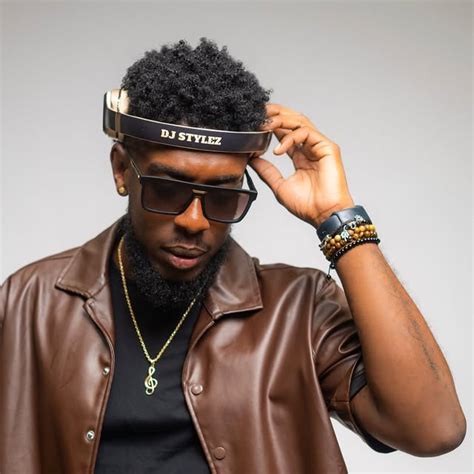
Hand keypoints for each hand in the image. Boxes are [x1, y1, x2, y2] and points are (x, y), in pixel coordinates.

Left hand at [249, 103, 354, 227]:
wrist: (324, 215)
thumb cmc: (307, 205)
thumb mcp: (279, 186)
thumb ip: (267, 171)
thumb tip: (252, 160)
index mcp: (301, 156)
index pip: (285, 132)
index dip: (271, 124)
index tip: (255, 123)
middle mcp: (310, 148)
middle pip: (293, 121)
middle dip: (276, 114)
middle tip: (259, 112)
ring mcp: (319, 146)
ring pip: (300, 122)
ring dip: (280, 120)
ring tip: (264, 126)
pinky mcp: (327, 147)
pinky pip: (306, 133)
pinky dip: (290, 138)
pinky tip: (278, 150)